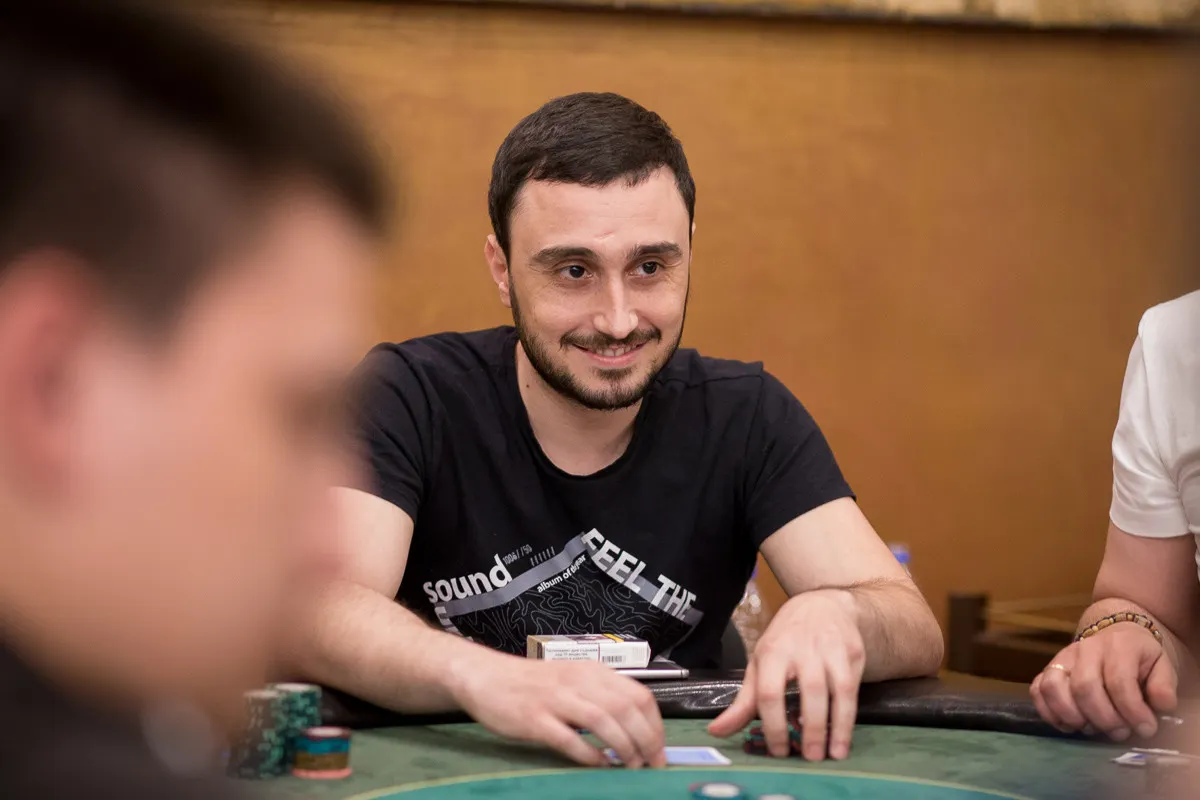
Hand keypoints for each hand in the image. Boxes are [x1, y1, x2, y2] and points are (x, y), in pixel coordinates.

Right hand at [451, 650, 666, 767]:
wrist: (486, 676)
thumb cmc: (533, 683)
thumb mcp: (573, 679)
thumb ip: (601, 696)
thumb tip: (635, 728)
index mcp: (592, 671)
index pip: (639, 694)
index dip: (655, 725)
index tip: (660, 748)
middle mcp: (578, 681)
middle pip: (626, 708)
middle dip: (646, 740)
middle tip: (652, 764)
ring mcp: (555, 699)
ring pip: (603, 720)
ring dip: (623, 747)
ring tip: (630, 766)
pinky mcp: (534, 718)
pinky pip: (568, 738)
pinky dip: (589, 754)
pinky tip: (599, 765)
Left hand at [708, 589, 864, 760]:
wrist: (822, 605)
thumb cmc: (786, 639)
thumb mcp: (760, 663)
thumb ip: (744, 701)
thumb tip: (716, 731)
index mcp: (773, 652)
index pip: (770, 691)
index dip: (773, 724)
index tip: (778, 750)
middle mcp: (803, 649)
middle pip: (809, 691)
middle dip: (810, 728)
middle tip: (808, 758)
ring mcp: (831, 650)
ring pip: (837, 691)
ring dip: (835, 726)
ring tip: (831, 755)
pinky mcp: (853, 654)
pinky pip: (853, 690)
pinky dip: (849, 718)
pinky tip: (843, 739)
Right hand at [1031, 623, 1177, 739]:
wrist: (1118, 635)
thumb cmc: (1141, 658)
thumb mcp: (1162, 666)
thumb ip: (1164, 685)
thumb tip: (1161, 705)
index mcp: (1118, 646)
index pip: (1118, 681)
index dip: (1132, 711)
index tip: (1146, 728)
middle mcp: (1086, 648)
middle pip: (1084, 687)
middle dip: (1104, 719)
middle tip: (1120, 732)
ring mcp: (1062, 657)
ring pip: (1052, 687)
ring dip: (1071, 716)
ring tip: (1092, 729)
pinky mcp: (1048, 668)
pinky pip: (1036, 689)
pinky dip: (1048, 712)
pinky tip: (1069, 724)